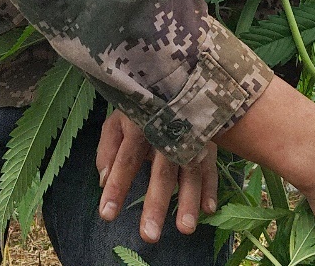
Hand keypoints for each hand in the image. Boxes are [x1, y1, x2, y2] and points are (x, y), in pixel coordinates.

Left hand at [95, 110, 218, 243]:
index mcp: (140, 123)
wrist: (174, 78)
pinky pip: (211, 165)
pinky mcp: (209, 139)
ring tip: (184, 228)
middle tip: (149, 235)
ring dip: (189, 200)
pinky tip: (208, 210)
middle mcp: (167, 130)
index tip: (106, 214)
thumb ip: (108, 149)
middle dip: (156, 203)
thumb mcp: (117, 120)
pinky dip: (211, 188)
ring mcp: (191, 134)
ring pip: (191, 170)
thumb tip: (103, 180)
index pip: (126, 159)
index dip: (117, 186)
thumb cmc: (140, 106)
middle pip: (162, 171)